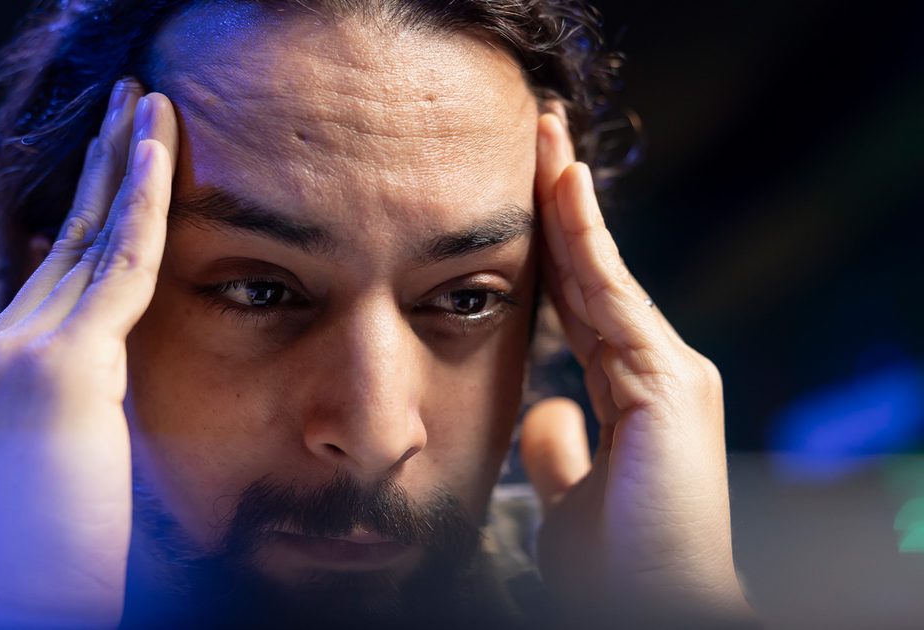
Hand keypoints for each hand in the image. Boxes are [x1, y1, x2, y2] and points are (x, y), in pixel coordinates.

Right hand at [0, 80, 177, 625]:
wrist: (12, 605)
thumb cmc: (49, 561)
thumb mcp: (62, 467)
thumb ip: (82, 407)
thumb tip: (115, 384)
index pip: (53, 272)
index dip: (89, 215)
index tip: (117, 169)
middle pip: (65, 239)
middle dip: (101, 170)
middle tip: (128, 108)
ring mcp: (17, 349)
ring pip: (91, 236)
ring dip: (123, 162)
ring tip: (148, 105)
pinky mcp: (62, 364)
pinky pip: (121, 262)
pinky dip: (145, 200)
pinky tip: (161, 149)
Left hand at [519, 113, 754, 625]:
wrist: (651, 607)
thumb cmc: (615, 569)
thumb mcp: (569, 498)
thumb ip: (561, 453)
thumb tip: (543, 420)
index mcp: (632, 396)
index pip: (581, 306)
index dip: (551, 251)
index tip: (522, 199)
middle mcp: (656, 374)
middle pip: (592, 275)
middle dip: (560, 207)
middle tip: (534, 138)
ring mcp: (669, 373)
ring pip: (601, 271)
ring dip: (568, 201)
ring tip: (541, 137)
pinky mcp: (668, 381)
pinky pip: (612, 293)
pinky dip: (587, 236)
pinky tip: (563, 183)